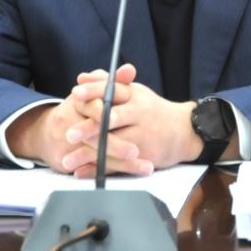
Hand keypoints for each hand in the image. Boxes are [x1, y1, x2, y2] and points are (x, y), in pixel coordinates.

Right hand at [6, 64, 152, 175]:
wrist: (46, 133)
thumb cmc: (79, 111)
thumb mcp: (93, 93)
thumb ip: (113, 82)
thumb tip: (130, 69)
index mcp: (78, 102)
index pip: (94, 106)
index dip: (110, 113)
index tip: (130, 120)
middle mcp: (68, 122)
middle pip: (94, 135)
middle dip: (117, 144)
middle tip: (137, 150)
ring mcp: (65, 143)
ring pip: (96, 155)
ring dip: (122, 163)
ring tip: (145, 166)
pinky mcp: (65, 161)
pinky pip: (91, 169)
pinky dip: (110, 173)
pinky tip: (128, 176)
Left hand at [65, 65, 201, 176]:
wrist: (183, 131)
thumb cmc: (150, 109)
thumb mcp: (133, 92)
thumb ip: (106, 84)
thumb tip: (81, 77)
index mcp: (134, 95)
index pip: (112, 90)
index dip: (93, 91)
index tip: (75, 94)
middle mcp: (139, 114)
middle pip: (112, 119)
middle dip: (90, 127)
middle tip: (69, 134)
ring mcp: (142, 136)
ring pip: (113, 145)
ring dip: (89, 154)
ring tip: (67, 160)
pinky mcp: (144, 156)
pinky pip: (118, 165)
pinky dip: (99, 170)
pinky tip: (82, 172)